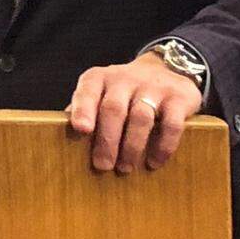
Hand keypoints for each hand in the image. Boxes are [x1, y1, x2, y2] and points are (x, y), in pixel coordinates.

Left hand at [67, 52, 203, 174]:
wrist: (164, 70)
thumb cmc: (122, 93)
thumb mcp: (100, 94)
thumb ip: (84, 111)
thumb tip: (61, 140)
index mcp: (99, 78)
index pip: (88, 90)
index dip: (83, 109)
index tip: (80, 130)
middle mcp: (124, 78)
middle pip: (113, 109)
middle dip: (107, 140)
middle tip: (102, 166)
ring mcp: (153, 87)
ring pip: (140, 117)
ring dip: (132, 146)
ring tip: (125, 168)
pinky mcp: (178, 98)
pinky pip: (171, 123)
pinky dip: (163, 146)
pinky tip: (154, 162)